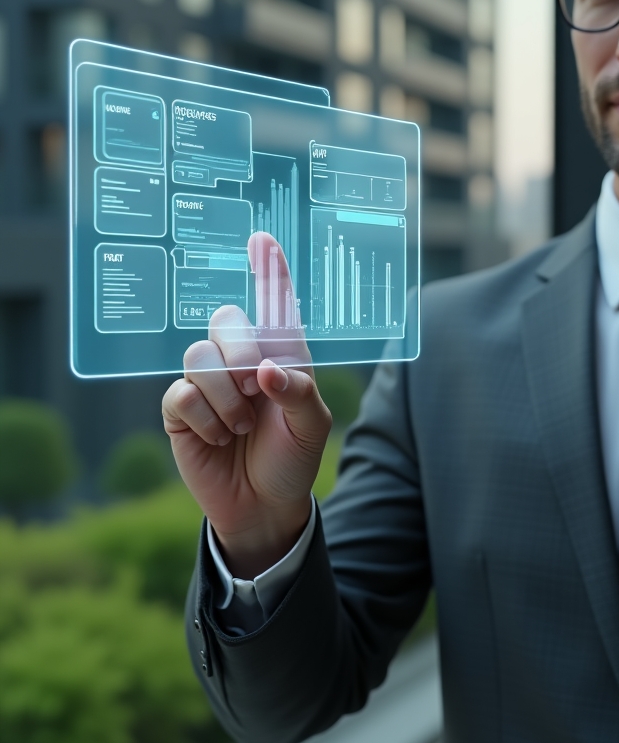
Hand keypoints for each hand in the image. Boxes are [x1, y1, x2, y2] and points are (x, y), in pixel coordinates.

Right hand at [162, 233, 331, 577]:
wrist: (264, 505)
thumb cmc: (294, 458)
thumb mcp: (314, 427)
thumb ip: (299, 392)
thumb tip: (265, 370)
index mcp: (280, 354)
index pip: (272, 304)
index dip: (268, 270)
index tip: (263, 237)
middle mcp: (242, 360)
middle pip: (226, 318)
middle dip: (241, 350)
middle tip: (257, 387)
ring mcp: (209, 383)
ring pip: (198, 355)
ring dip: (225, 395)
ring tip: (241, 424)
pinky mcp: (182, 411)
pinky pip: (180, 394)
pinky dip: (206, 419)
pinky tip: (219, 437)